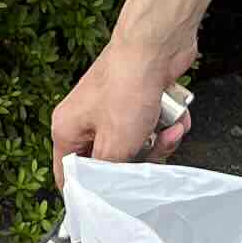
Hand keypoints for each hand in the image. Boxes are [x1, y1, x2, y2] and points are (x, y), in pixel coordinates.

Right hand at [51, 27, 200, 195]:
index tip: (109, 198)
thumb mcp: (115, 145)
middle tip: (149, 150)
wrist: (157, 44)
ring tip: (168, 127)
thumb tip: (105, 192)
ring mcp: (113, 109)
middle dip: (138, 159)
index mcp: (67, 129)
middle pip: (110, 162)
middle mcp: (86, 119)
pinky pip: (152, 127)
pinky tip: (174, 115)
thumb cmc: (128, 85)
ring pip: (137, 146)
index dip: (88, 189)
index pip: (67, 173)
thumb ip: (107, 175)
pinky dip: (166, 124)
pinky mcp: (137, 100)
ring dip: (159, 141)